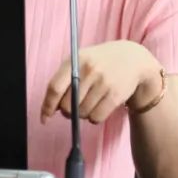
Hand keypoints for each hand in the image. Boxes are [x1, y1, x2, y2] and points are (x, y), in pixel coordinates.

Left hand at [40, 40, 160, 125]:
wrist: (132, 59)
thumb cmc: (100, 62)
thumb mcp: (81, 61)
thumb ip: (64, 80)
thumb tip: (52, 107)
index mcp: (75, 61)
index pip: (55, 87)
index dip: (47, 106)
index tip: (44, 118)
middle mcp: (89, 70)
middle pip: (67, 106)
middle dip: (68, 111)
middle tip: (74, 107)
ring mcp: (103, 82)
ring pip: (82, 114)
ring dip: (83, 114)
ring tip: (91, 101)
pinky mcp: (115, 95)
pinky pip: (96, 117)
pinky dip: (95, 117)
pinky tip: (100, 106)